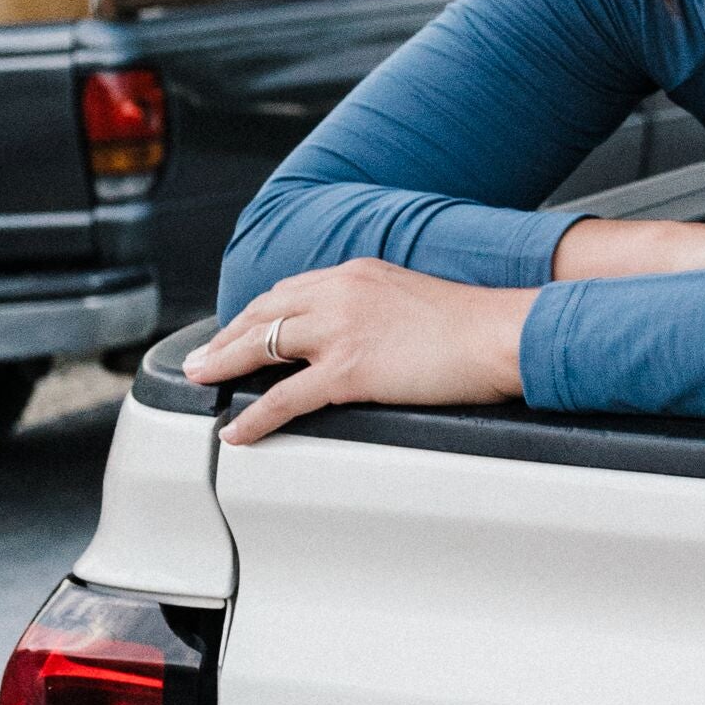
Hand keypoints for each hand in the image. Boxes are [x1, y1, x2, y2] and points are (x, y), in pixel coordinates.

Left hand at [183, 257, 533, 443]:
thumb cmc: (475, 325)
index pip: (291, 291)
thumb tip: (370, 336)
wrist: (502, 334)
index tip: (241, 330)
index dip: (257, 314)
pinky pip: (284, 397)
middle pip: (263, 312)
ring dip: (223, 365)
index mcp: (358, 273)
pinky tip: (236, 431)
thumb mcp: (415, 298)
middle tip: (202, 358)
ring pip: (261, 345)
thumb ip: (380, 309)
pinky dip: (254, 416)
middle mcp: (340, 292)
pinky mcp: (349, 369)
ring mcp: (341, 329)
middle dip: (225, 336)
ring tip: (201, 381)